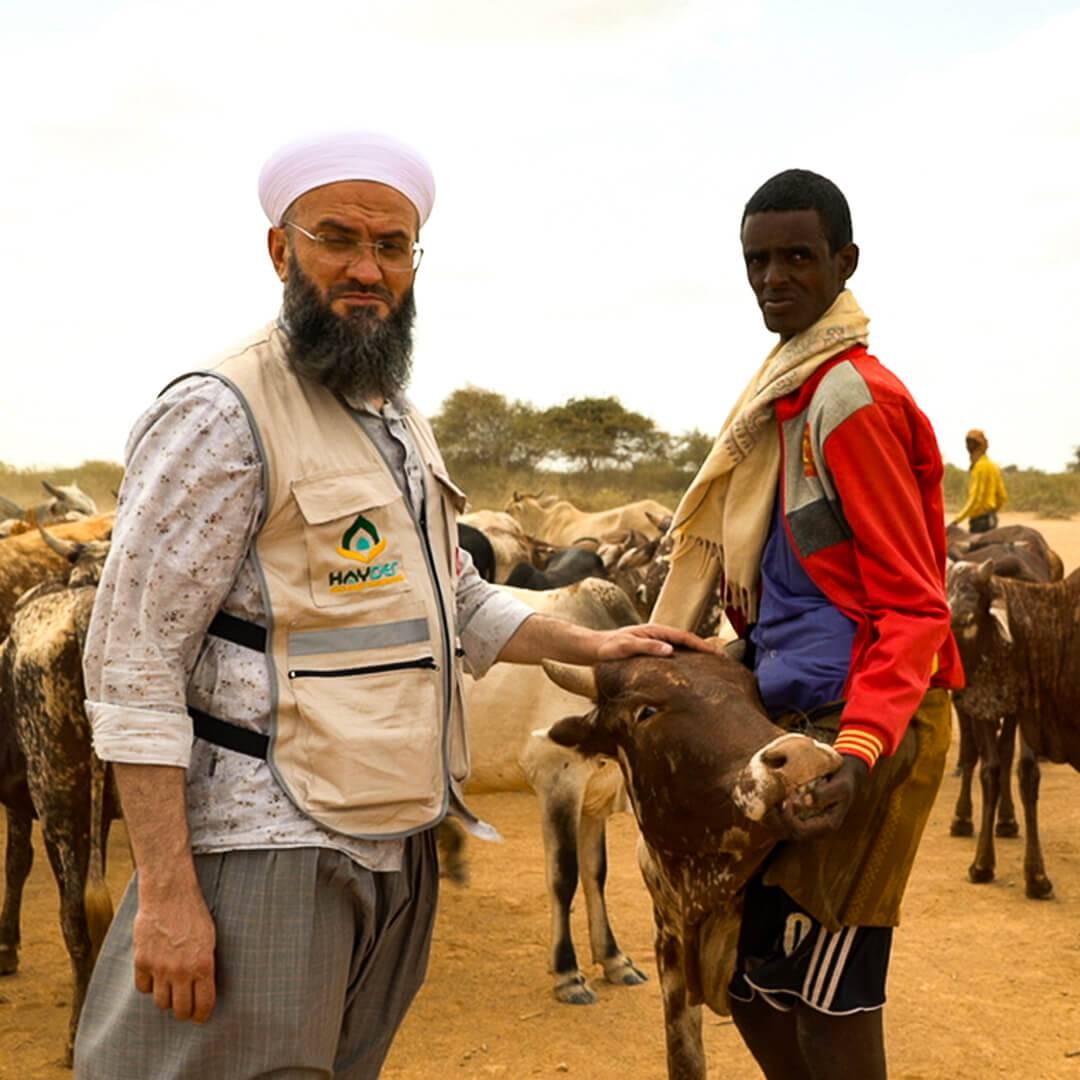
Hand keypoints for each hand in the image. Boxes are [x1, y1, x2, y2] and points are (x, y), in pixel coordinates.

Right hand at [132, 884, 216, 1022]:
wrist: (169, 895)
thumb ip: (205, 965)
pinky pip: (143, 988)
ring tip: (171, 991)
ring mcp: (160, 968)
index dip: (202, 1015)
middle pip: (180, 1010)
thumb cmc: (194, 914)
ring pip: (161, 1002)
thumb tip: (203, 988)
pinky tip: (155, 977)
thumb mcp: (209, 939)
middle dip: (184, 1012)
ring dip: (166, 999)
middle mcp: (181, 971)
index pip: (203, 1004)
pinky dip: (149, 986)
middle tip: (185, 1008)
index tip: (200, 1017)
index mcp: (203, 965)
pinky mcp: (142, 961)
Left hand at [593, 623, 722, 660]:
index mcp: (655, 631)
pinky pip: (674, 656)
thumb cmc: (608, 648)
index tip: (718, 654)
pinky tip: (690, 672)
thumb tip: (670, 650)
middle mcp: (658, 635)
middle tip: (723, 662)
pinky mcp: (651, 652)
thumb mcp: (626, 646)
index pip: (685, 637)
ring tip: (713, 668)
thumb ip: (646, 647)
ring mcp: (655, 643)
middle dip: (706, 650)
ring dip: (697, 656)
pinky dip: (686, 660)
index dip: (702, 645)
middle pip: (687, 641)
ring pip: (682, 649)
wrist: (593, 649)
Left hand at [778, 755, 867, 840]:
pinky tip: (770, 801)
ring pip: (784, 830)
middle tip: (770, 801)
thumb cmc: (843, 781)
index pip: (801, 830)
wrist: (845, 777)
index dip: (789, 819)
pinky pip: (784, 822)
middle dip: (776, 820)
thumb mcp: (840, 787)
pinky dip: (774, 814)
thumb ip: (825, 794)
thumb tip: (806, 801)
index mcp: (827, 826)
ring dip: (772, 818)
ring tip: (767, 801)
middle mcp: (817, 830)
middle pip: (789, 833)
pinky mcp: (802, 818)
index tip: (785, 800)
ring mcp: (809, 825)